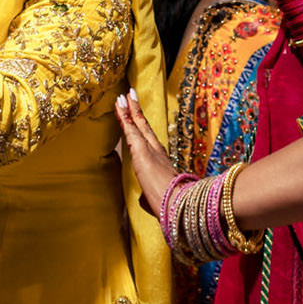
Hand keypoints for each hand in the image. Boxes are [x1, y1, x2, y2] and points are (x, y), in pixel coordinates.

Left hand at [112, 90, 175, 213]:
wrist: (182, 206)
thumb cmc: (174, 208)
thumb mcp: (159, 203)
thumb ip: (150, 199)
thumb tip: (144, 201)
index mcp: (163, 164)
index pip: (149, 142)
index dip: (142, 129)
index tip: (138, 119)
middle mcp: (159, 153)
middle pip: (145, 128)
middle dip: (137, 113)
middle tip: (131, 96)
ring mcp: (151, 151)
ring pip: (137, 125)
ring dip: (129, 110)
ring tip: (122, 95)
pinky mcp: (142, 152)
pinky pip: (130, 130)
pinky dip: (124, 117)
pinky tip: (119, 105)